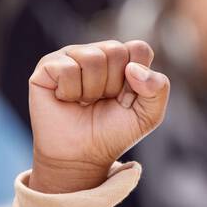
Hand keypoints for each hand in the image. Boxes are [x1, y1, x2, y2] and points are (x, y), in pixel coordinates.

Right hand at [27, 40, 169, 192]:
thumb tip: (132, 68)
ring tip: (84, 102)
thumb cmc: (113, 133)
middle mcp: (96, 52)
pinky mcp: (48, 66)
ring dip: (92, 90)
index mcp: (122, 58)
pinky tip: (66, 99)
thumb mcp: (148, 115)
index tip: (126, 100)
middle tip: (102, 102)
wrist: (81, 157)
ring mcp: (71, 56)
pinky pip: (67, 69)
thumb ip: (158, 88)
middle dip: (113, 86)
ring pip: (92, 58)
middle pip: (116, 51)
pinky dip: (70, 92)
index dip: (138, 80)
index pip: (139, 49)